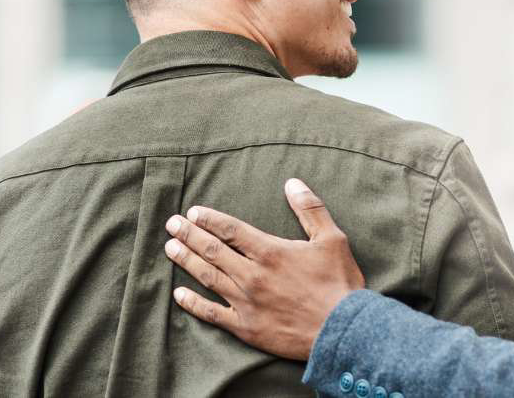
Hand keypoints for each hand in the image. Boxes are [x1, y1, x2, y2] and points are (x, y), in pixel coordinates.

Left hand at [163, 178, 364, 359]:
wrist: (343, 330)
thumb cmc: (340, 283)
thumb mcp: (332, 239)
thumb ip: (310, 209)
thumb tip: (293, 183)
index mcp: (271, 252)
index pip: (231, 230)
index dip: (210, 219)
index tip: (193, 212)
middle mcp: (252, 275)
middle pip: (212, 250)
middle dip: (189, 234)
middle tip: (172, 224)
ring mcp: (246, 302)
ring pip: (207, 277)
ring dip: (186, 260)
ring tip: (170, 248)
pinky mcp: (245, 327)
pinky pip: (212, 313)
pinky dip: (193, 303)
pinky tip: (179, 294)